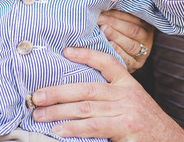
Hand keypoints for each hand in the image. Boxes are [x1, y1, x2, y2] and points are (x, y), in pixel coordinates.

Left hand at [31, 47, 183, 141]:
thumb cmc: (147, 126)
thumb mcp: (133, 104)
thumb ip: (110, 97)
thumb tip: (76, 97)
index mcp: (129, 85)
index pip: (107, 63)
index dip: (86, 55)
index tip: (66, 52)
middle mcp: (128, 95)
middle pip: (88, 88)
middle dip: (58, 92)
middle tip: (36, 96)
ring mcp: (127, 112)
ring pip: (87, 108)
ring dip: (60, 112)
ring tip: (40, 115)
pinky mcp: (127, 128)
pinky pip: (95, 127)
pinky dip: (75, 128)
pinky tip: (60, 130)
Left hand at [98, 10, 153, 71]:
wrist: (123, 61)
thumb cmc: (119, 35)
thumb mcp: (124, 23)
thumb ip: (117, 16)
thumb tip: (102, 7)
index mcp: (145, 26)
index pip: (132, 18)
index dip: (117, 15)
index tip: (102, 11)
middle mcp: (146, 40)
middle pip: (132, 31)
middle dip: (114, 24)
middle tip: (100, 19)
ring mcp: (142, 54)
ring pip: (131, 45)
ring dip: (116, 36)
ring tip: (103, 30)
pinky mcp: (135, 65)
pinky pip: (128, 60)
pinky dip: (118, 52)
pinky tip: (109, 45)